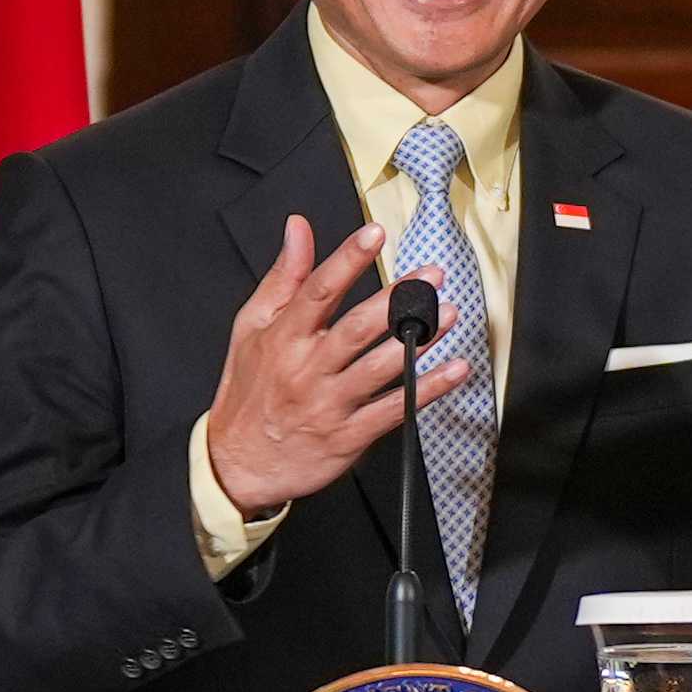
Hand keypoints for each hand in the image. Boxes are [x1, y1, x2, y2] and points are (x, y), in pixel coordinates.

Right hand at [201, 218, 457, 514]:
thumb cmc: (249, 390)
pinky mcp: (348, 436)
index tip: (375, 233)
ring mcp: (329, 404)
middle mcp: (307, 369)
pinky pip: (393, 410)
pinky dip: (427, 390)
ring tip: (449, 314)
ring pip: (379, 367)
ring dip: (418, 340)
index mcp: (283, 338)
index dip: (347, 259)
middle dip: (398, 299)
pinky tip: (453, 370)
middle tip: (431, 276)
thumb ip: (282, 277)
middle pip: (356, 328)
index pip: (318, 290)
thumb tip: (298, 228)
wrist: (238, 463)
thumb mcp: (251, 328)